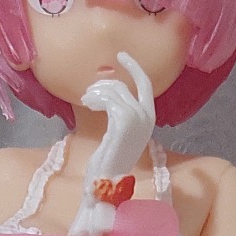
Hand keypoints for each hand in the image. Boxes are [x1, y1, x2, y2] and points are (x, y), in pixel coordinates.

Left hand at [79, 51, 157, 178]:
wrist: (107, 180)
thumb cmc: (109, 160)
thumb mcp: (118, 131)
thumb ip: (120, 112)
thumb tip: (108, 91)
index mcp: (149, 118)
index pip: (146, 84)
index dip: (134, 67)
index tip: (120, 55)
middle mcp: (147, 116)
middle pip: (127, 84)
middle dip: (107, 82)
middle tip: (89, 91)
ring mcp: (137, 118)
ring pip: (115, 90)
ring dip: (97, 92)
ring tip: (86, 101)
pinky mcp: (123, 121)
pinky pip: (109, 99)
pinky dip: (96, 98)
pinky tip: (88, 104)